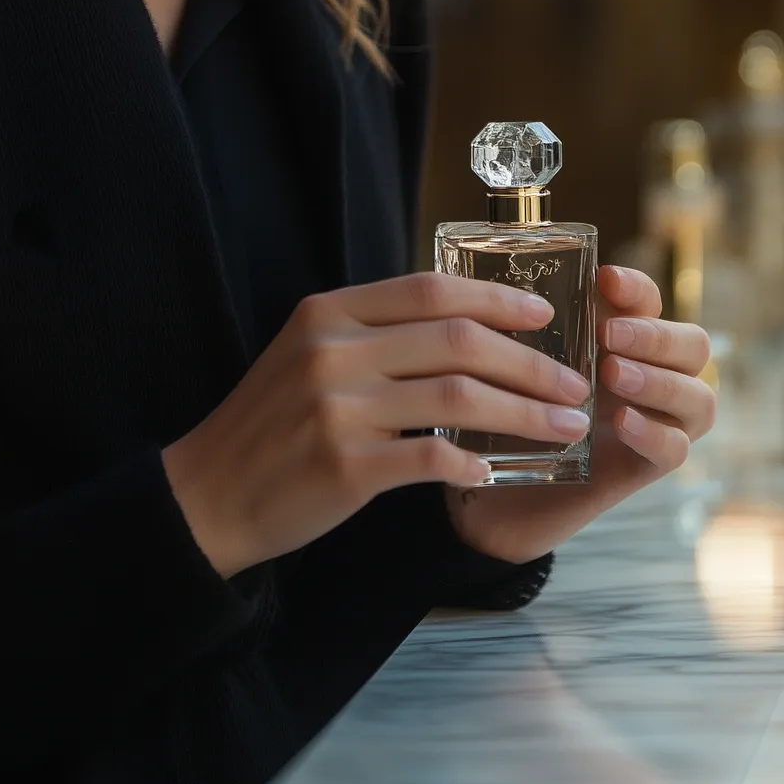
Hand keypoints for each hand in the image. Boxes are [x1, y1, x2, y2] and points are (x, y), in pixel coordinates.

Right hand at [160, 271, 596, 577]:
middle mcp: (332, 350)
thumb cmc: (272, 425)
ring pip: (457, 397)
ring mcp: (337, 407)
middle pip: (456, 340)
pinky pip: (430, 457)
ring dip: (522, 413)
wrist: (209, 493)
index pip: (429, 290)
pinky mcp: (345, 465)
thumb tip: (463, 326)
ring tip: (565, 428)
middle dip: (529, 362)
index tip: (545, 315)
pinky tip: (494, 472)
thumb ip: (373, 335)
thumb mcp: (308, 355)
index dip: (496, 298)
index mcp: (327, 312)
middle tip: (574, 383)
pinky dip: (472, 463)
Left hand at [444, 264, 715, 565]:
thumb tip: (507, 283)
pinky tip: (620, 421)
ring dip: (660, 380)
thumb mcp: (517, 359)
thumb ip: (530, 326)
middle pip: (694, 345)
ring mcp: (657, 421)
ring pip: (699, 397)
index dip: (636, 286)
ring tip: (614, 374)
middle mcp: (652, 374)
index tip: (603, 279)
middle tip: (609, 336)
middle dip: (655, 335)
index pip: (650, 301)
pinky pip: (677, 449)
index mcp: (622, 337)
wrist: (493, 484)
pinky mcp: (647, 467)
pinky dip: (654, 432)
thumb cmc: (508, 407)